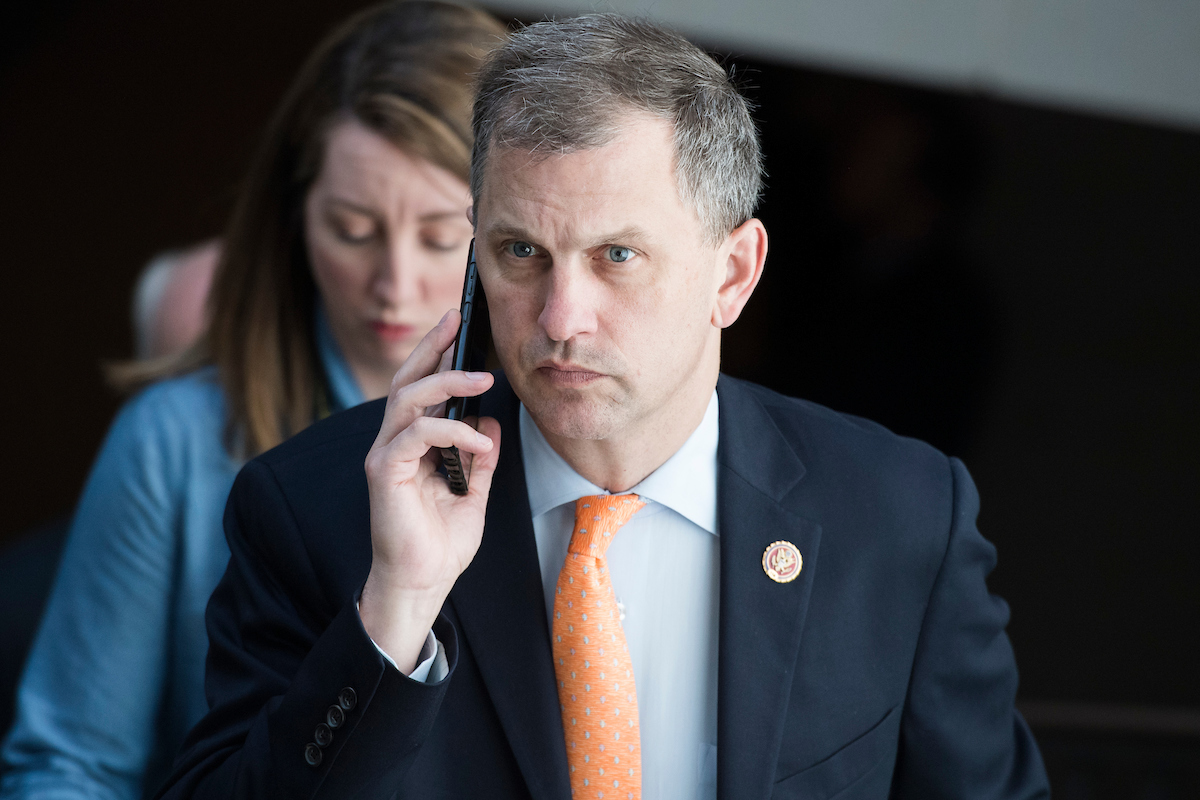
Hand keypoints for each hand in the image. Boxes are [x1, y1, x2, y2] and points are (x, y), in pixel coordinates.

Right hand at [359, 310, 501, 672]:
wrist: (423, 583)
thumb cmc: (441, 544)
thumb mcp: (474, 493)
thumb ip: (480, 458)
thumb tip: (493, 423)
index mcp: (412, 444)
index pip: (421, 387)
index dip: (437, 355)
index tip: (459, 326)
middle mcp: (393, 443)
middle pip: (407, 380)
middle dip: (432, 347)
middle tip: (458, 321)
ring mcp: (386, 455)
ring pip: (408, 399)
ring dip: (447, 382)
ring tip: (484, 378)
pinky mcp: (385, 472)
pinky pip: (416, 435)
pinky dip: (451, 431)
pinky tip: (479, 440)